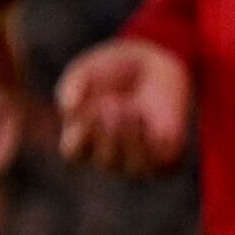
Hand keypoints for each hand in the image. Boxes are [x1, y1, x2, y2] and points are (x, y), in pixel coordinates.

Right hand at [54, 36, 192, 175]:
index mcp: (83, 139)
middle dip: (109, 133)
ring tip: (132, 109)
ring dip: (131, 139)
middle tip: (112, 103)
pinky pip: (159, 165)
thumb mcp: (88, 70)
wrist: (153, 66)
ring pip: (133, 168)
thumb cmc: (112, 70)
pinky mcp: (165, 158)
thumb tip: (69, 107)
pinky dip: (153, 142)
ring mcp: (137, 159)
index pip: (74, 153)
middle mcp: (108, 154)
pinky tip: (150, 120)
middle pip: (105, 161)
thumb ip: (74, 86)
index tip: (89, 110)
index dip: (80, 137)